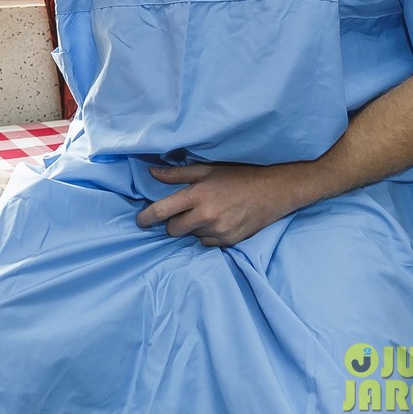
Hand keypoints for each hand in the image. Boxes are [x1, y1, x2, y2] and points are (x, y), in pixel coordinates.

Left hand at [135, 162, 304, 247]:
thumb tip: (151, 173)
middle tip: (181, 212)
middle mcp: (206, 216)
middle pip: (173, 230)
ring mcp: (219, 231)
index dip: (147, 218)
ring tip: (206, 213)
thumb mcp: (206, 170)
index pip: (163, 211)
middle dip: (172, 223)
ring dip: (192, 228)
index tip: (139, 221)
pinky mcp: (230, 242)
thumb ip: (177, 174)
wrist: (273, 191)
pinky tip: (218, 221)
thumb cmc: (238, 176)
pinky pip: (207, 243)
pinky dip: (207, 235)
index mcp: (197, 196)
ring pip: (191, 236)